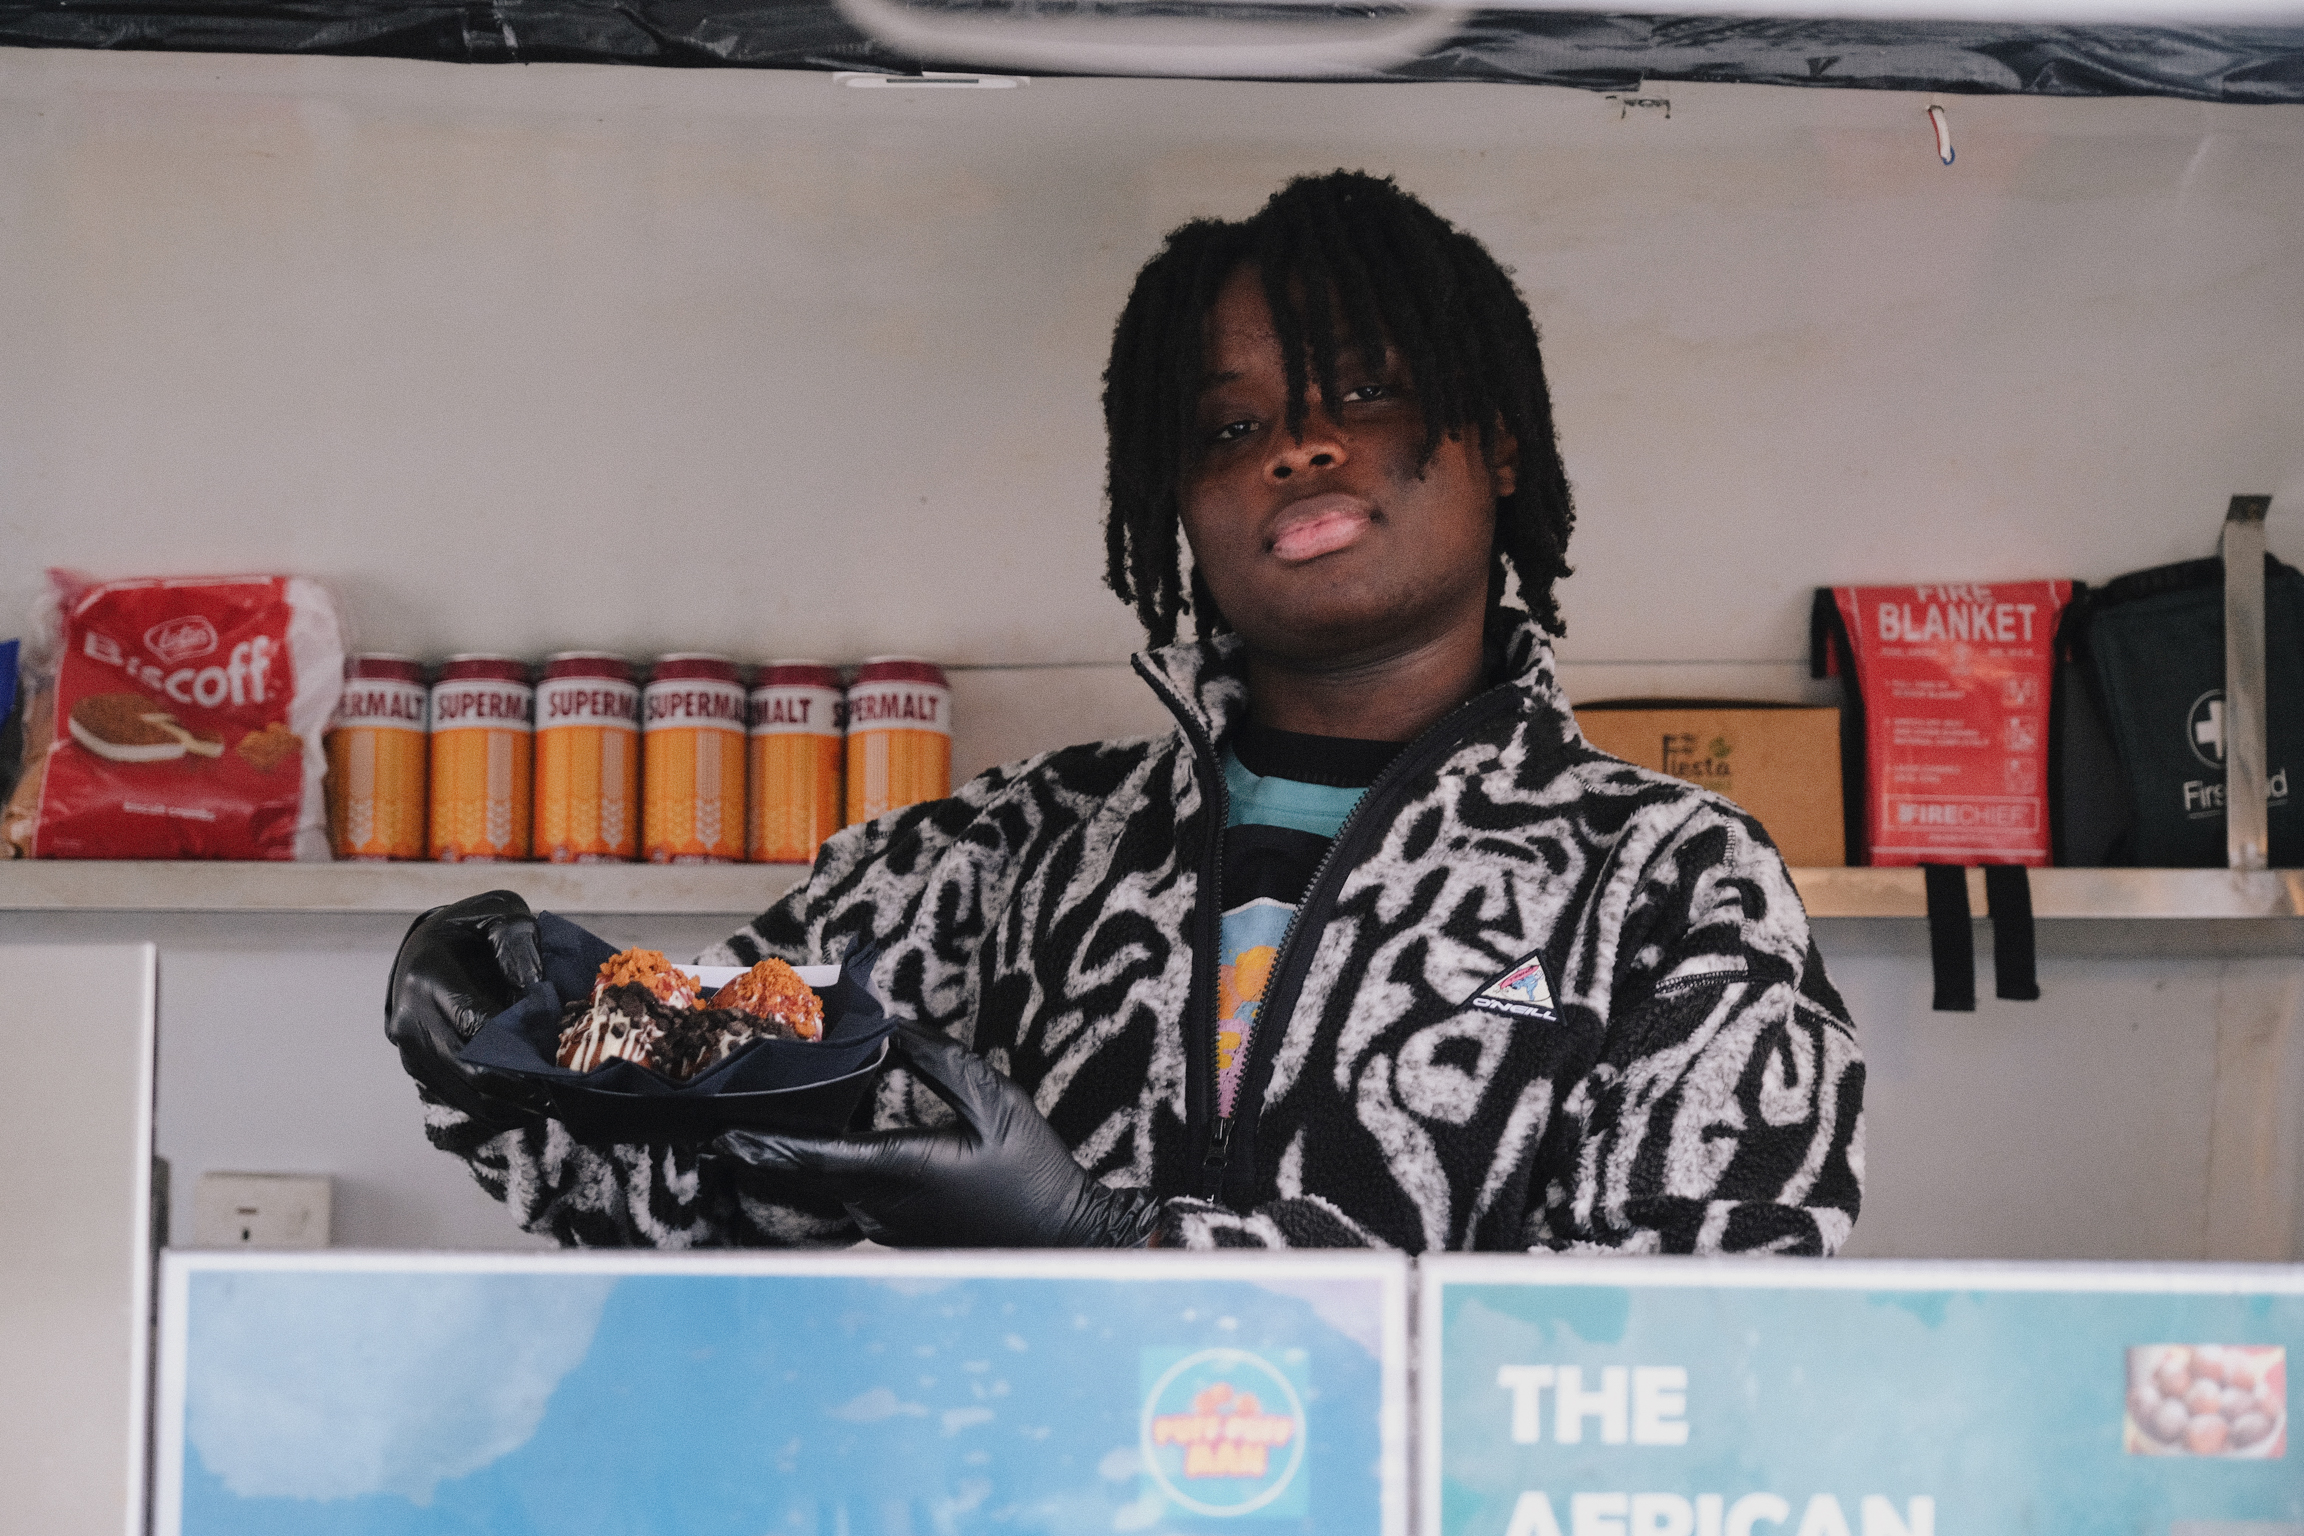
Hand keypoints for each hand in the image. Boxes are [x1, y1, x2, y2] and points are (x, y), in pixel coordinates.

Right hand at [386, 890, 549, 1131]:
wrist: (423, 946)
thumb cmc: (470, 929)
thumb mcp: (498, 914)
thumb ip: (519, 944)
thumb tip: (538, 992)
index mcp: (428, 976)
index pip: (477, 1024)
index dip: (521, 1046)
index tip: (563, 1058)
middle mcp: (410, 1019)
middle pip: (472, 1072)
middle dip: (523, 1088)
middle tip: (568, 1092)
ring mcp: (410, 1049)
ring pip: (467, 1096)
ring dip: (514, 1106)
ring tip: (556, 1102)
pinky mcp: (419, 1068)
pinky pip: (460, 1100)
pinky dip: (498, 1108)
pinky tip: (531, 1105)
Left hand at [715, 1028, 1159, 1247]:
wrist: (1060, 1237)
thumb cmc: (1033, 1170)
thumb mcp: (994, 1099)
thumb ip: (937, 1062)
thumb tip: (892, 1032)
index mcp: (900, 1169)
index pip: (811, 1158)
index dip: (762, 1147)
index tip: (722, 1136)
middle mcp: (880, 1205)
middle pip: (800, 1179)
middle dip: (758, 1156)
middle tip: (717, 1133)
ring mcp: (885, 1224)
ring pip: (818, 1192)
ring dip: (786, 1166)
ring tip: (750, 1139)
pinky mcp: (895, 1233)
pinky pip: (842, 1201)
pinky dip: (817, 1177)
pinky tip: (808, 1154)